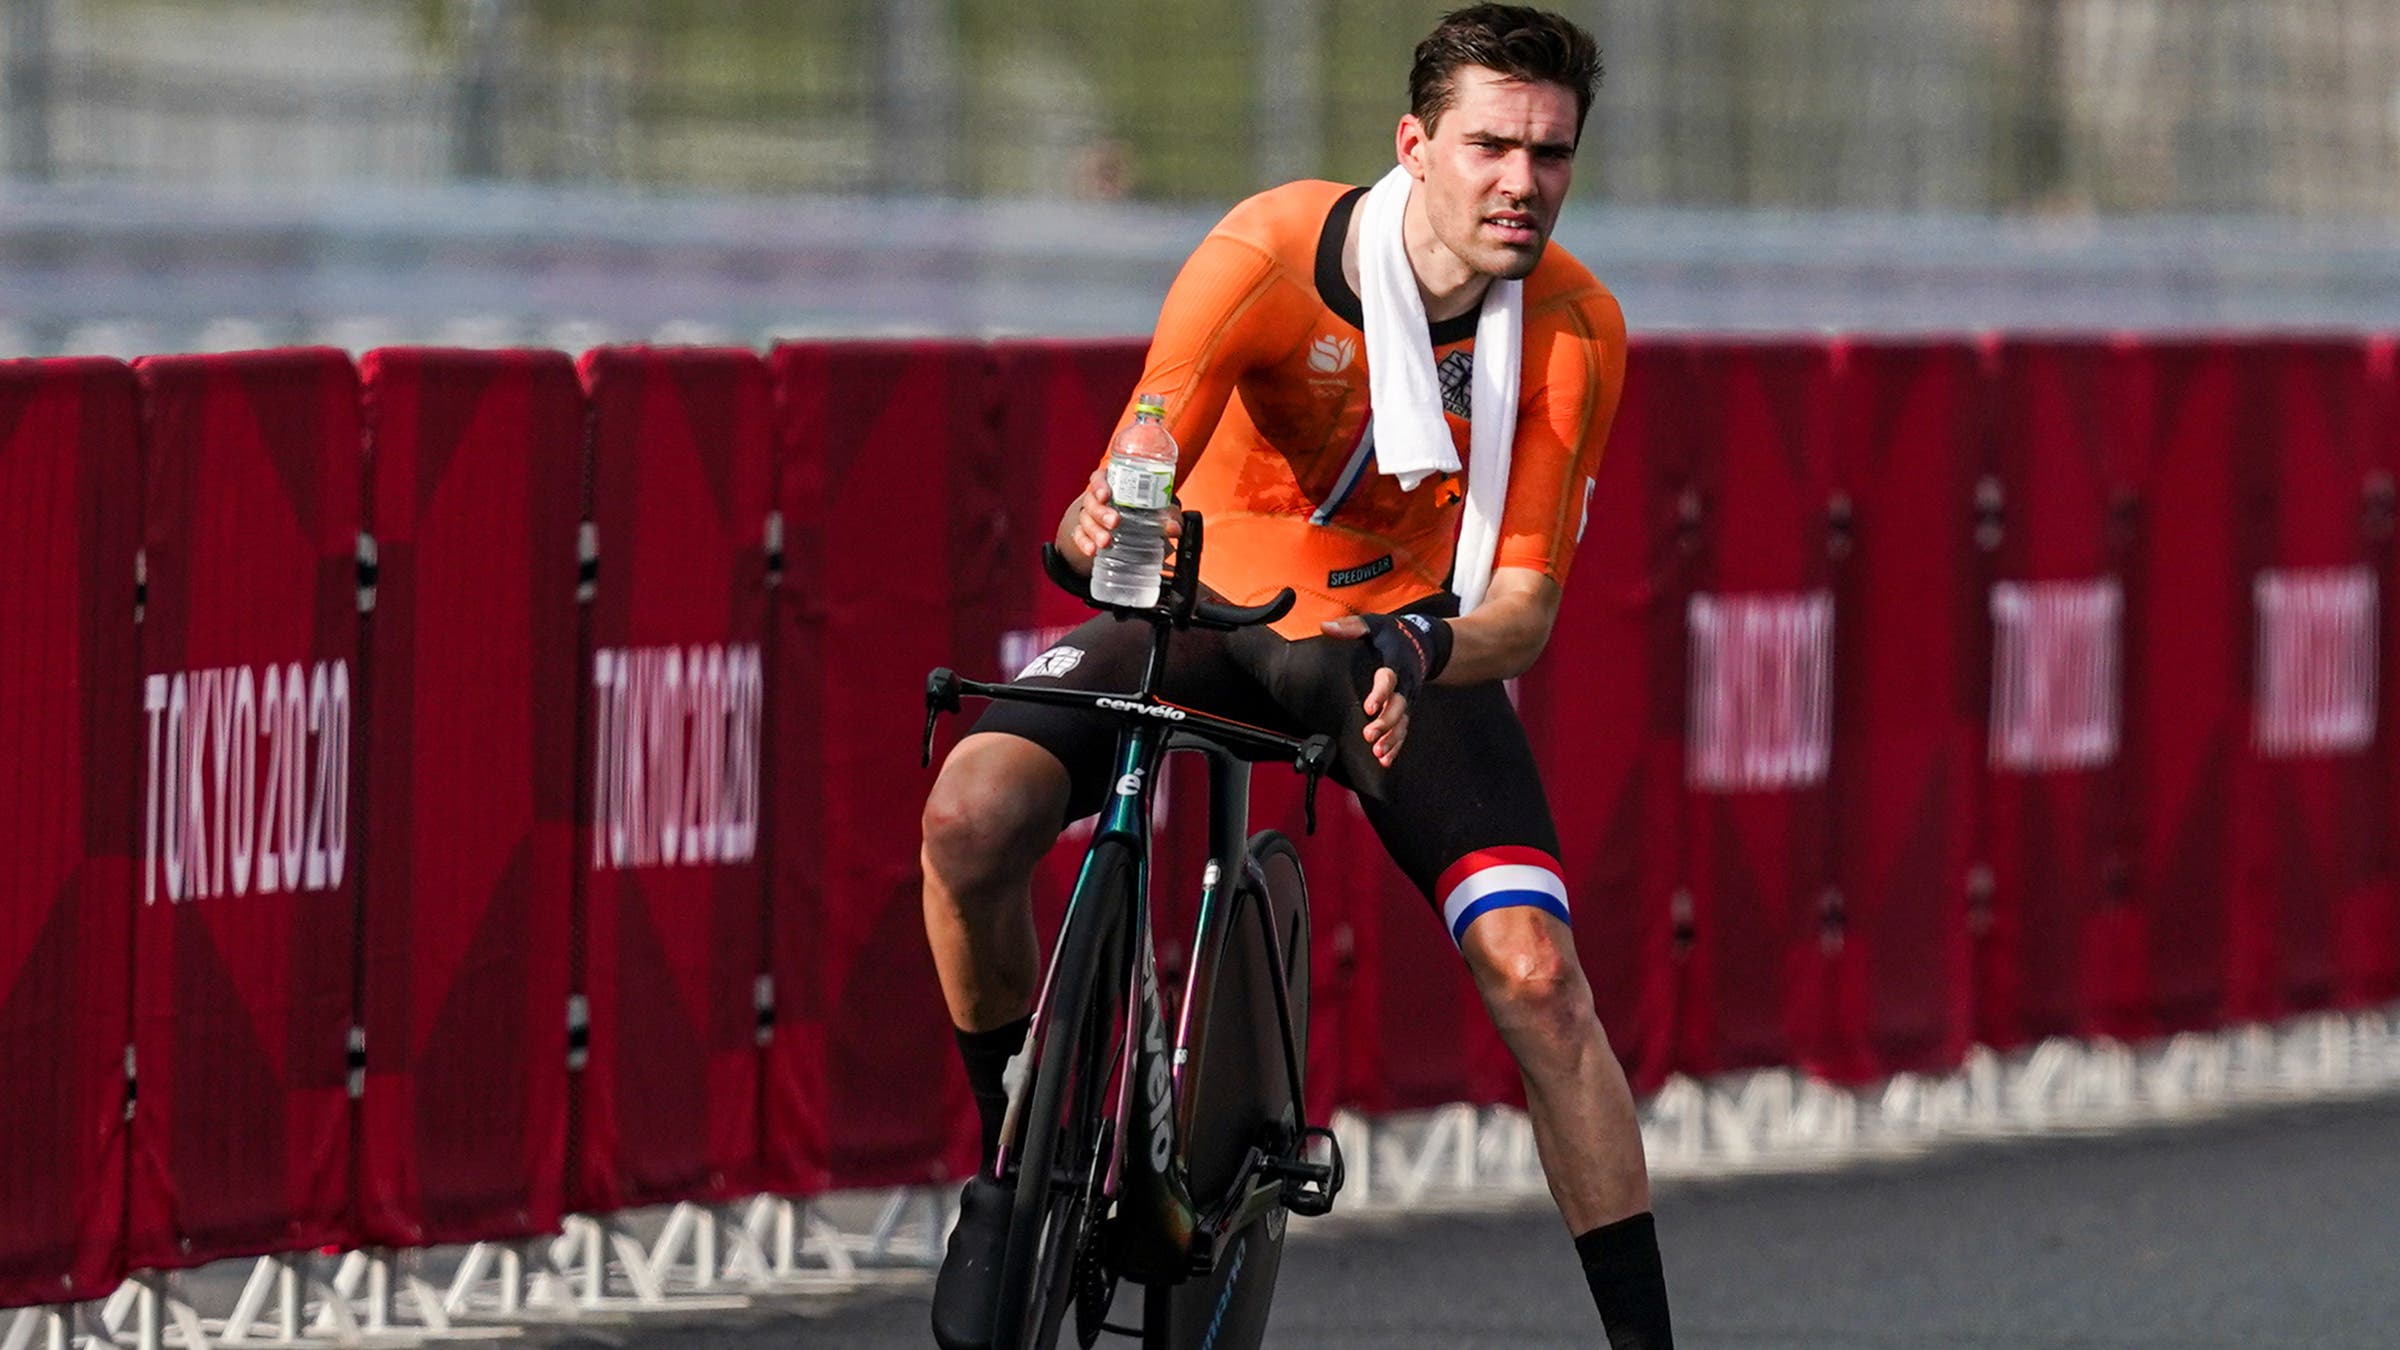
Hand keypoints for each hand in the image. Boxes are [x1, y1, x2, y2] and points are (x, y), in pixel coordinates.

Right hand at [1066, 467, 1181, 571]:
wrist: (1124, 525)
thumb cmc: (1139, 510)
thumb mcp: (1154, 510)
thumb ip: (1167, 516)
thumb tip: (1174, 528)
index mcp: (1112, 485)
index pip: (1099, 479)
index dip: (1100, 485)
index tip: (1106, 495)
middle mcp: (1096, 498)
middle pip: (1092, 501)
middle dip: (1101, 512)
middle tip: (1114, 522)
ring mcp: (1088, 515)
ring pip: (1085, 519)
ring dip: (1095, 531)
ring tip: (1105, 542)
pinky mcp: (1084, 532)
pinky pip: (1079, 536)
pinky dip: (1084, 543)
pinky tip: (1092, 551)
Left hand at [1320, 614, 1413, 766]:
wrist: (1422, 642)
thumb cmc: (1391, 633)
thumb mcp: (1373, 624)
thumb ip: (1351, 626)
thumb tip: (1324, 626)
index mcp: (1395, 662)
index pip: (1389, 679)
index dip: (1380, 694)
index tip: (1369, 708)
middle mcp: (1405, 683)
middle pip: (1399, 706)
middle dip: (1385, 723)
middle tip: (1369, 736)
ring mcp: (1407, 698)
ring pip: (1402, 722)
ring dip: (1391, 739)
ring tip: (1378, 754)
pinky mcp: (1406, 708)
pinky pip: (1403, 729)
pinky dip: (1396, 745)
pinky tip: (1385, 760)